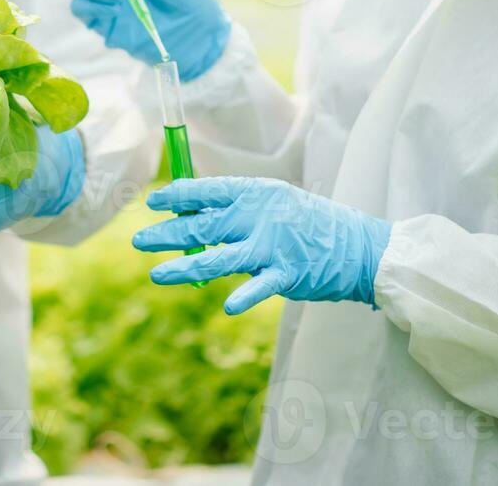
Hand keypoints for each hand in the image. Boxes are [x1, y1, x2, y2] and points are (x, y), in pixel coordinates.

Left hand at [132, 177, 391, 315]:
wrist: (358, 247)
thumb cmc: (309, 225)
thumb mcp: (274, 205)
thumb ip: (238, 212)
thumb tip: (192, 218)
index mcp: (257, 192)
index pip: (208, 190)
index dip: (177, 196)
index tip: (152, 202)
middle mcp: (260, 215)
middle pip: (204, 224)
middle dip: (167, 233)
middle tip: (138, 240)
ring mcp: (273, 245)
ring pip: (219, 257)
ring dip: (184, 266)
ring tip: (156, 274)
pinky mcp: (288, 274)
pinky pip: (260, 286)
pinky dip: (245, 296)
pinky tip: (228, 307)